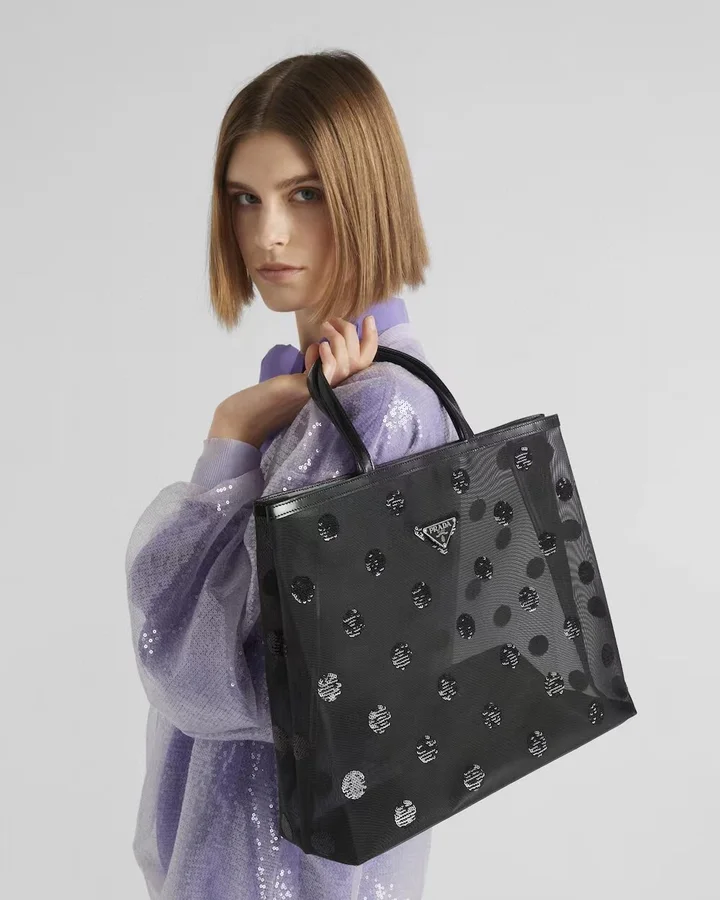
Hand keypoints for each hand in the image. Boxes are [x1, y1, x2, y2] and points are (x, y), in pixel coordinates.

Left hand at [208, 315, 377, 447]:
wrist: (247, 418)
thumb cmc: (272, 397)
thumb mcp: (301, 376)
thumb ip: (315, 365)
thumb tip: (321, 344)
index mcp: (336, 387)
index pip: (365, 363)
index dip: (371, 339)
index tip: (368, 318)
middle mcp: (335, 392)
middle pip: (360, 361)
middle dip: (351, 333)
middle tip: (333, 321)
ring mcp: (323, 393)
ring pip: (348, 364)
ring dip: (338, 339)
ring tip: (324, 328)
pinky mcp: (307, 392)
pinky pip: (328, 374)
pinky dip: (327, 357)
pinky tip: (318, 346)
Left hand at [303, 315, 377, 386]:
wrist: (295, 388)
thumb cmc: (314, 368)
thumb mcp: (332, 354)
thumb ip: (343, 344)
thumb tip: (349, 325)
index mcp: (354, 370)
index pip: (370, 352)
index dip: (372, 334)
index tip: (368, 318)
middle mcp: (349, 377)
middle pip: (356, 347)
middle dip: (346, 327)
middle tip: (332, 320)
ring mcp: (336, 381)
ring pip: (342, 352)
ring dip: (332, 334)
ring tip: (324, 327)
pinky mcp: (322, 383)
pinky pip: (330, 363)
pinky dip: (325, 350)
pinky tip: (318, 345)